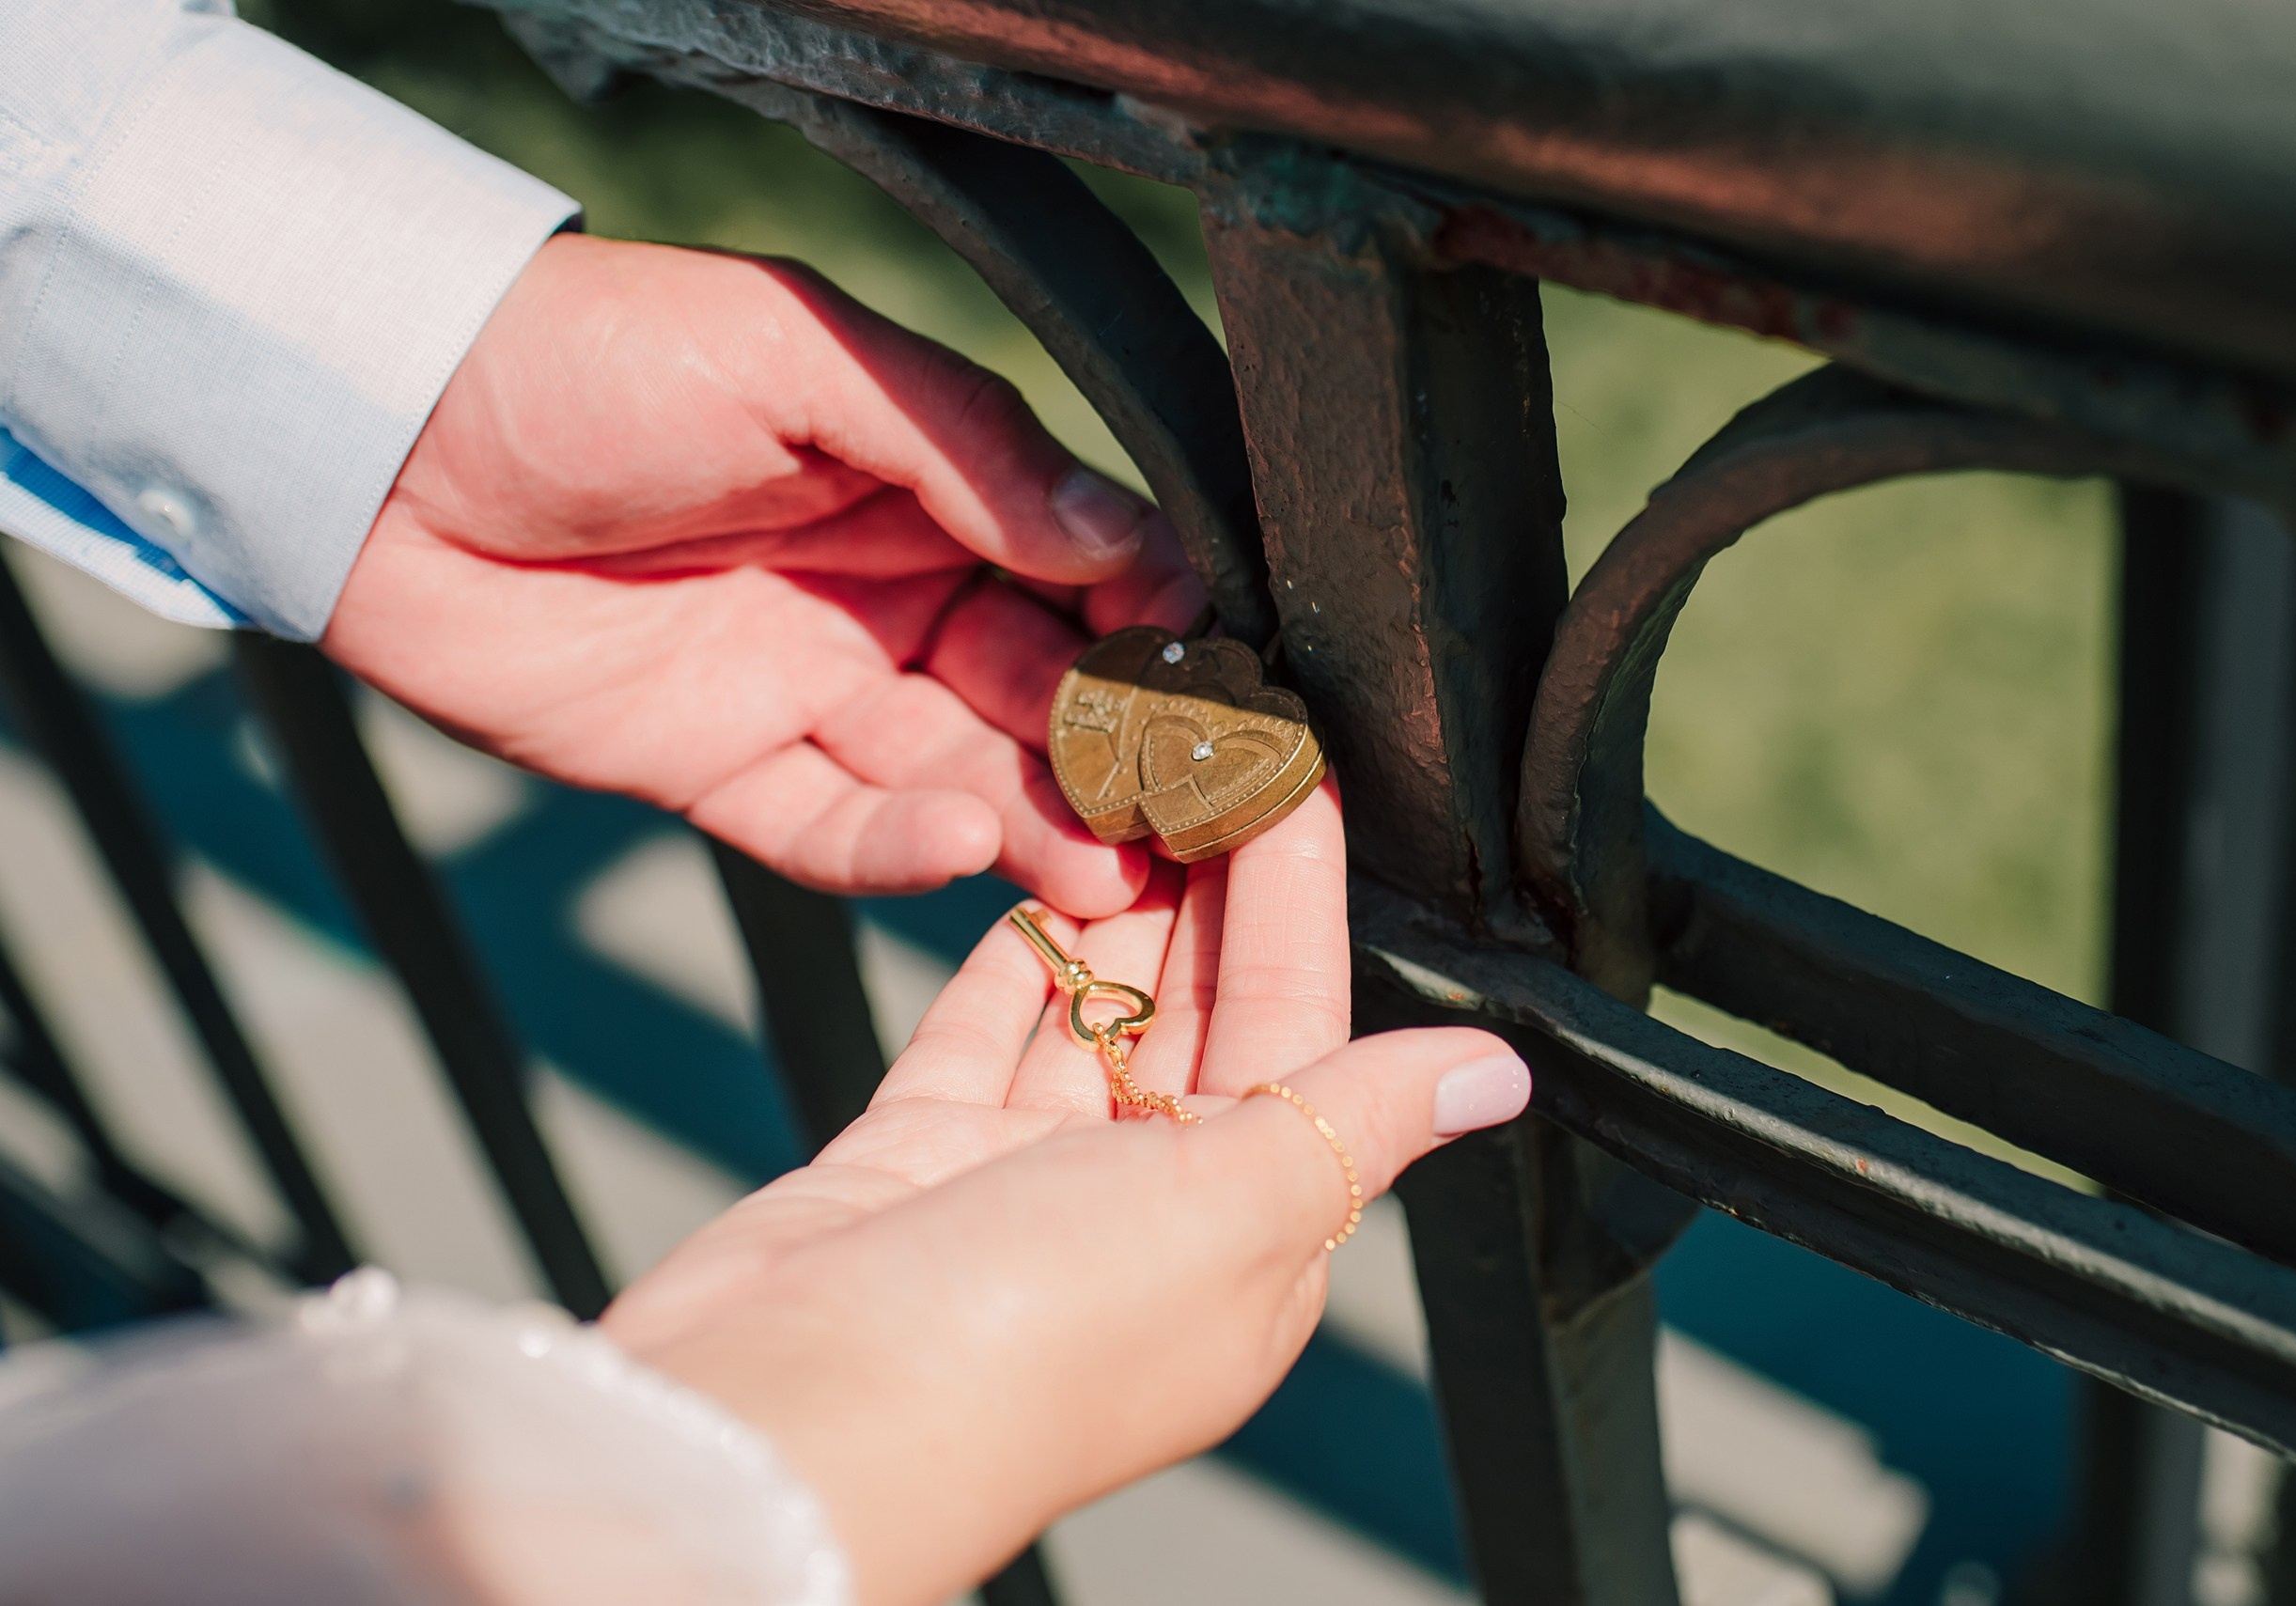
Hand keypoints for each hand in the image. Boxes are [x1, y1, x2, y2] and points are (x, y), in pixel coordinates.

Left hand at [321, 234, 1203, 915]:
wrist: (376, 439)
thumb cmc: (591, 357)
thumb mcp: (801, 355)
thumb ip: (967, 447)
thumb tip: (1123, 534)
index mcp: (924, 483)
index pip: (1075, 563)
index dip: (1148, 619)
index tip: (1216, 674)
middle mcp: (885, 593)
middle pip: (1033, 686)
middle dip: (1112, 749)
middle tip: (1186, 809)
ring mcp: (808, 687)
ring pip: (955, 771)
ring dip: (1036, 819)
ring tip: (1112, 864)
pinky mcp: (723, 772)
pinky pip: (833, 828)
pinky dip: (901, 848)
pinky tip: (964, 848)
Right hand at [599, 789, 1531, 1605]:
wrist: (788, 1413)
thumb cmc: (1021, 1343)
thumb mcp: (1227, 1213)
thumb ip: (1355, 1121)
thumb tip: (1497, 1078)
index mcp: (1244, 1245)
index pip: (1300, 1035)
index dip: (1299, 908)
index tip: (1299, 787)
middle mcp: (1143, 1217)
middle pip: (1197, 1018)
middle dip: (1211, 889)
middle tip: (1209, 756)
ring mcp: (1022, 1189)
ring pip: (1087, 1020)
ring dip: (1114, 912)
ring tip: (1130, 789)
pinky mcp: (916, 1164)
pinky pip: (979, 1041)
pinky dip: (1007, 968)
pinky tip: (1028, 888)